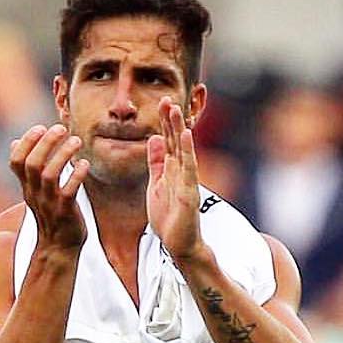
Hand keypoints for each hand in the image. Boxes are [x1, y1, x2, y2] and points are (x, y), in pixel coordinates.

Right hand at [10, 124, 88, 252]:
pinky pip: (68, 191)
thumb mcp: (34, 192)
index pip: (16, 161)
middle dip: (46, 142)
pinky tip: (84, 164)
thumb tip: (13, 142)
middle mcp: (35, 194)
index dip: (26, 141)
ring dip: (63, 154)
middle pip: (32, 163)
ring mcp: (50, 204)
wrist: (58, 250)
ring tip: (76, 141)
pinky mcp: (65, 213)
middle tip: (61, 128)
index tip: (40, 127)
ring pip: (49, 175)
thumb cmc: (50, 216)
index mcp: (27, 188)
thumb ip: (26, 168)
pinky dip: (76, 175)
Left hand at [147, 99, 202, 261]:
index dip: (164, 122)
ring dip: (179, 129)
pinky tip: (186, 135)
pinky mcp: (189, 193)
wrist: (179, 244)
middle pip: (176, 141)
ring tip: (175, 110)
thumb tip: (153, 138)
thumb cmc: (168, 217)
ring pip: (183, 150)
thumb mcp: (156, 184)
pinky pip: (189, 169)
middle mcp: (181, 171)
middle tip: (167, 98)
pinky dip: (188, 151)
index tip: (161, 102)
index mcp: (172, 170)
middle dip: (171, 120)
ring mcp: (187, 181)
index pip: (168, 141)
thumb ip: (156, 163)